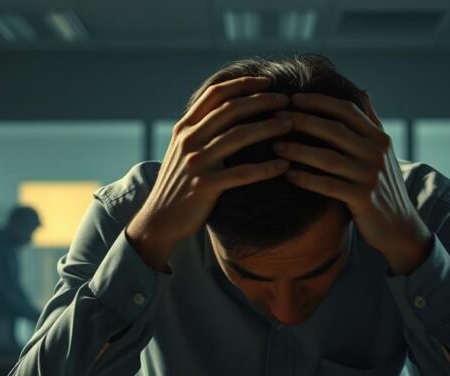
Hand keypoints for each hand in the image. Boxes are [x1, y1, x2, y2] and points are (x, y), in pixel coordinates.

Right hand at [127, 76, 293, 270]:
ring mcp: (196, 162)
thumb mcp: (183, 151)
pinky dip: (266, 168)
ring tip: (290, 125)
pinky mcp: (205, 186)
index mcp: (184, 128)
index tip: (268, 81)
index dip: (243, 84)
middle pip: (230, 109)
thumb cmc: (178, 185)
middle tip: (287, 101)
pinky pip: (242, 173)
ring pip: (238, 136)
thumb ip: (200, 130)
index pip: (215, 94)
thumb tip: (228, 109)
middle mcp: (189, 140)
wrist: (159, 219)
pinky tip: (284, 165)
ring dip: (268, 127)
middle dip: (262, 101)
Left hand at [277, 93, 432, 274]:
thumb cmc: (384, 186)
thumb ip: (372, 123)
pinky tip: (288, 174)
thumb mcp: (384, 151)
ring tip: (276, 146)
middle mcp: (376, 153)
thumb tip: (364, 92)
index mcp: (379, 138)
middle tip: (276, 120)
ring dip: (298, 151)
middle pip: (334, 130)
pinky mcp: (363, 198)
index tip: (293, 98)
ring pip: (327, 157)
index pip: (346, 110)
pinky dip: (307, 179)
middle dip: (302, 122)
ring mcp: (370, 176)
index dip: (319, 102)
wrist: (400, 226)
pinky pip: (328, 185)